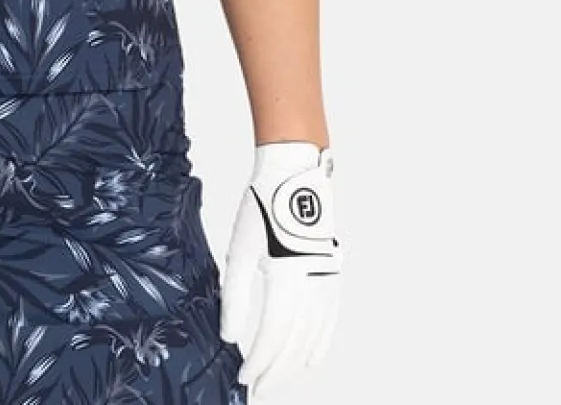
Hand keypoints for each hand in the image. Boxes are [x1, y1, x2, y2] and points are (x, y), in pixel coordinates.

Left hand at [219, 141, 340, 398]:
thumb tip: (228, 335)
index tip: (243, 377)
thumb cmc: (261, 208)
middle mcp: (313, 286)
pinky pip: (329, 322)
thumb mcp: (239, 251)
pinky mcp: (333, 277)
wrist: (295, 176)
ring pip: (314, 338)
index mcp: (287, 279)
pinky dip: (318, 345)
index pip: (272, 336)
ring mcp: (327, 283)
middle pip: (294, 344)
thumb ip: (233, 297)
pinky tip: (309, 360)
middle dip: (275, 371)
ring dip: (295, 364)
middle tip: (258, 389)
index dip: (258, 361)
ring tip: (277, 380)